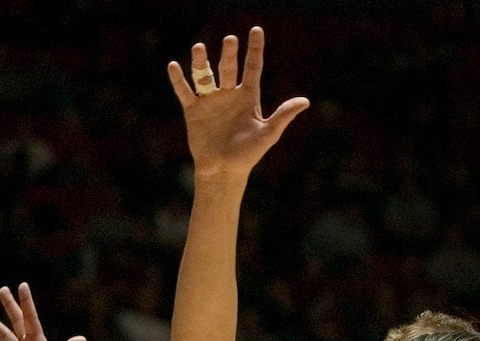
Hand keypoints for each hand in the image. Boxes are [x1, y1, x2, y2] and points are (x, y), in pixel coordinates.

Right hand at [167, 26, 308, 176]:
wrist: (224, 172)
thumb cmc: (248, 155)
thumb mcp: (268, 134)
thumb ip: (283, 116)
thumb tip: (305, 101)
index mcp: (247, 98)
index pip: (252, 68)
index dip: (255, 50)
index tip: (256, 30)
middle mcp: (228, 95)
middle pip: (228, 68)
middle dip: (229, 54)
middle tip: (230, 40)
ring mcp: (210, 102)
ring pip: (204, 75)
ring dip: (200, 62)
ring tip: (198, 48)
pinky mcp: (194, 111)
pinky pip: (185, 92)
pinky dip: (178, 80)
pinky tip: (174, 66)